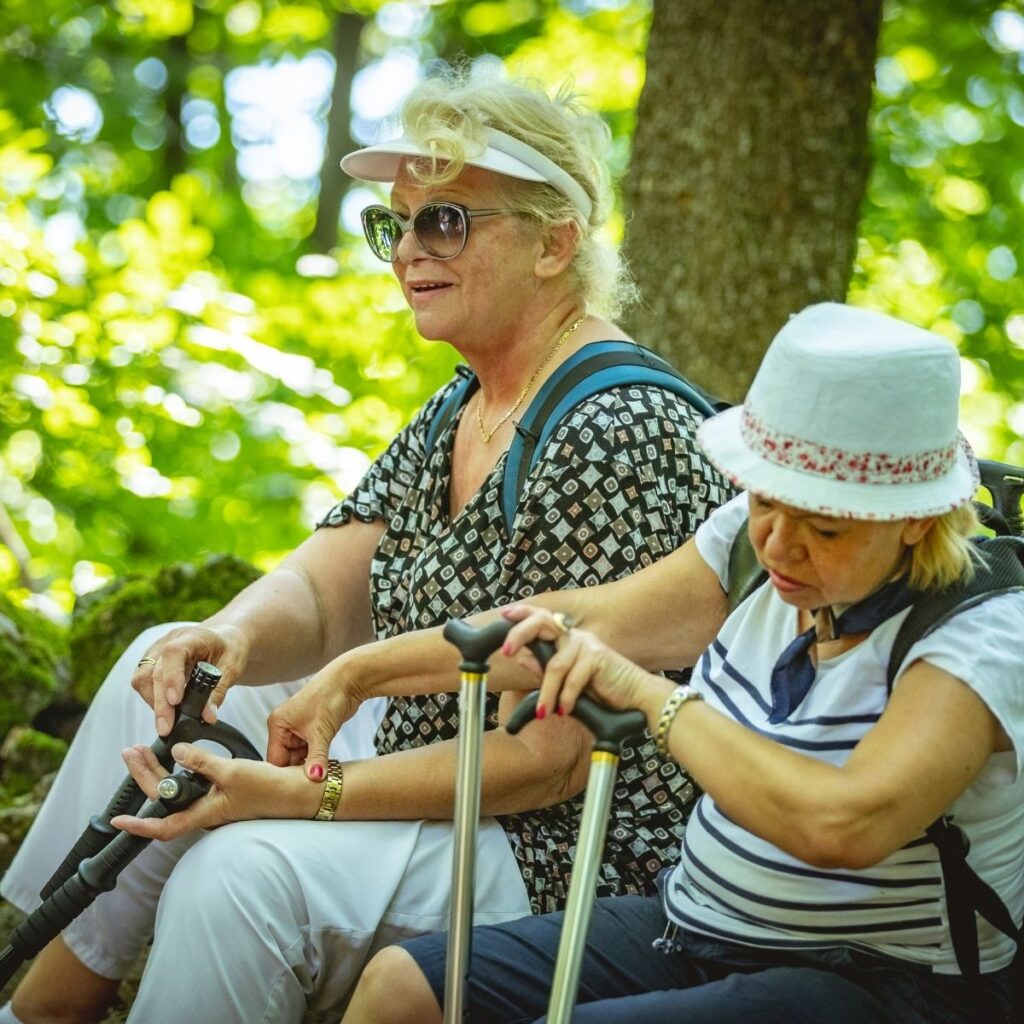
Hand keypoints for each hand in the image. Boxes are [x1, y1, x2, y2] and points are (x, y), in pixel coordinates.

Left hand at [110, 742, 320, 840]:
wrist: (295, 793)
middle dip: (144, 776)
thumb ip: (202, 761)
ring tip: (145, 751)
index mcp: (204, 813)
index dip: (138, 826)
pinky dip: (180, 768)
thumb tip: (177, 750)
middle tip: (130, 752)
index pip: (163, 826)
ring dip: (158, 770)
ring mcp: (212, 802)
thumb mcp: (232, 771)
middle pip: (164, 799)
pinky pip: (192, 783)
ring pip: (176, 790)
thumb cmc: (268, 789)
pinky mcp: (221, 792)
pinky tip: (178, 755)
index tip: (117, 820)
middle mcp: (204, 810)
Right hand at [131, 624, 249, 736]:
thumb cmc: (228, 649)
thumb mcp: (232, 667)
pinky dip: (151, 698)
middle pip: (155, 671)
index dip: (172, 677)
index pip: (173, 653)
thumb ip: (219, 690)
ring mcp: (156, 650)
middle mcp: (168, 641)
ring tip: (167, 721)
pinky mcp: (151, 662)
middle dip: (160, 703)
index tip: (176, 701)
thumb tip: (208, 716)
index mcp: (192, 637)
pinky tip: (165, 710)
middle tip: (166, 728)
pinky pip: (142, 681)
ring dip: (153, 702)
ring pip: (143, 678)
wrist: (222, 639)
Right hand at [266, 662, 361, 779]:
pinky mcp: (312, 731)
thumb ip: (317, 757)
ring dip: (309, 766)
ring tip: (320, 776)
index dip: (285, 776)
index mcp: (277, 725)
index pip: (275, 760)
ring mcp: (298, 729)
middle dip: (298, 772)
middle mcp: (284, 727)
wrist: (349, 680)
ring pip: (299, 758)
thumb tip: (314, 779)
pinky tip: (325, 767)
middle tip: (311, 786)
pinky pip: (309, 752)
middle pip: (286, 761)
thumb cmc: (330, 696)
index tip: (295, 791)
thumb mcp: (321, 731)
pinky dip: (316, 760)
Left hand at [500, 604, 653, 716]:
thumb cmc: (604, 689)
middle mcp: (575, 637)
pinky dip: (566, 698)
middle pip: (542, 623)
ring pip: (555, 665)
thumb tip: (522, 658)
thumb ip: (547, 669)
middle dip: (520, 633)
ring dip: (547, 693)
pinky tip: (565, 710)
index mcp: (567, 640)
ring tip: (543, 712)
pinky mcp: (597, 657)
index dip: (523, 613)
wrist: (637, 698)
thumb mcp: (568, 681)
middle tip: (506, 651)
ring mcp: (587, 645)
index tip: (505, 614)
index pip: (542, 619)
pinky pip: (573, 679)